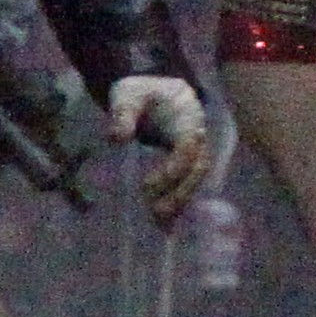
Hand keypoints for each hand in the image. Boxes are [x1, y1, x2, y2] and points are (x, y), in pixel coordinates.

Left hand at [108, 73, 209, 229]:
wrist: (147, 91)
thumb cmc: (138, 92)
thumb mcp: (127, 95)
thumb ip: (123, 113)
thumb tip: (117, 138)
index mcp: (186, 117)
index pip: (188, 146)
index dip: (173, 167)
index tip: (148, 184)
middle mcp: (197, 135)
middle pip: (198, 168)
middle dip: (180, 191)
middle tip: (157, 212)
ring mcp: (194, 150)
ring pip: (194, 180)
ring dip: (179, 201)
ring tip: (160, 225)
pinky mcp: (185, 162)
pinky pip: (186, 184)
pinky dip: (177, 202)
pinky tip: (165, 225)